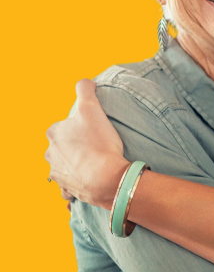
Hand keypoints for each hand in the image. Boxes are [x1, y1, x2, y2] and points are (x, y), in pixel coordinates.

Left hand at [46, 79, 129, 208]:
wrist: (106, 178)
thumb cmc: (99, 143)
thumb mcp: (92, 108)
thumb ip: (85, 90)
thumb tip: (85, 82)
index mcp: (54, 133)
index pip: (65, 126)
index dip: (80, 127)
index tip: (93, 131)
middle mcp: (51, 153)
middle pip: (63, 146)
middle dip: (75, 147)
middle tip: (96, 147)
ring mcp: (57, 173)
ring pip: (64, 166)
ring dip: (75, 165)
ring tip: (94, 165)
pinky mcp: (67, 189)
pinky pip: (69, 186)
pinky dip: (76, 183)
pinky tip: (88, 181)